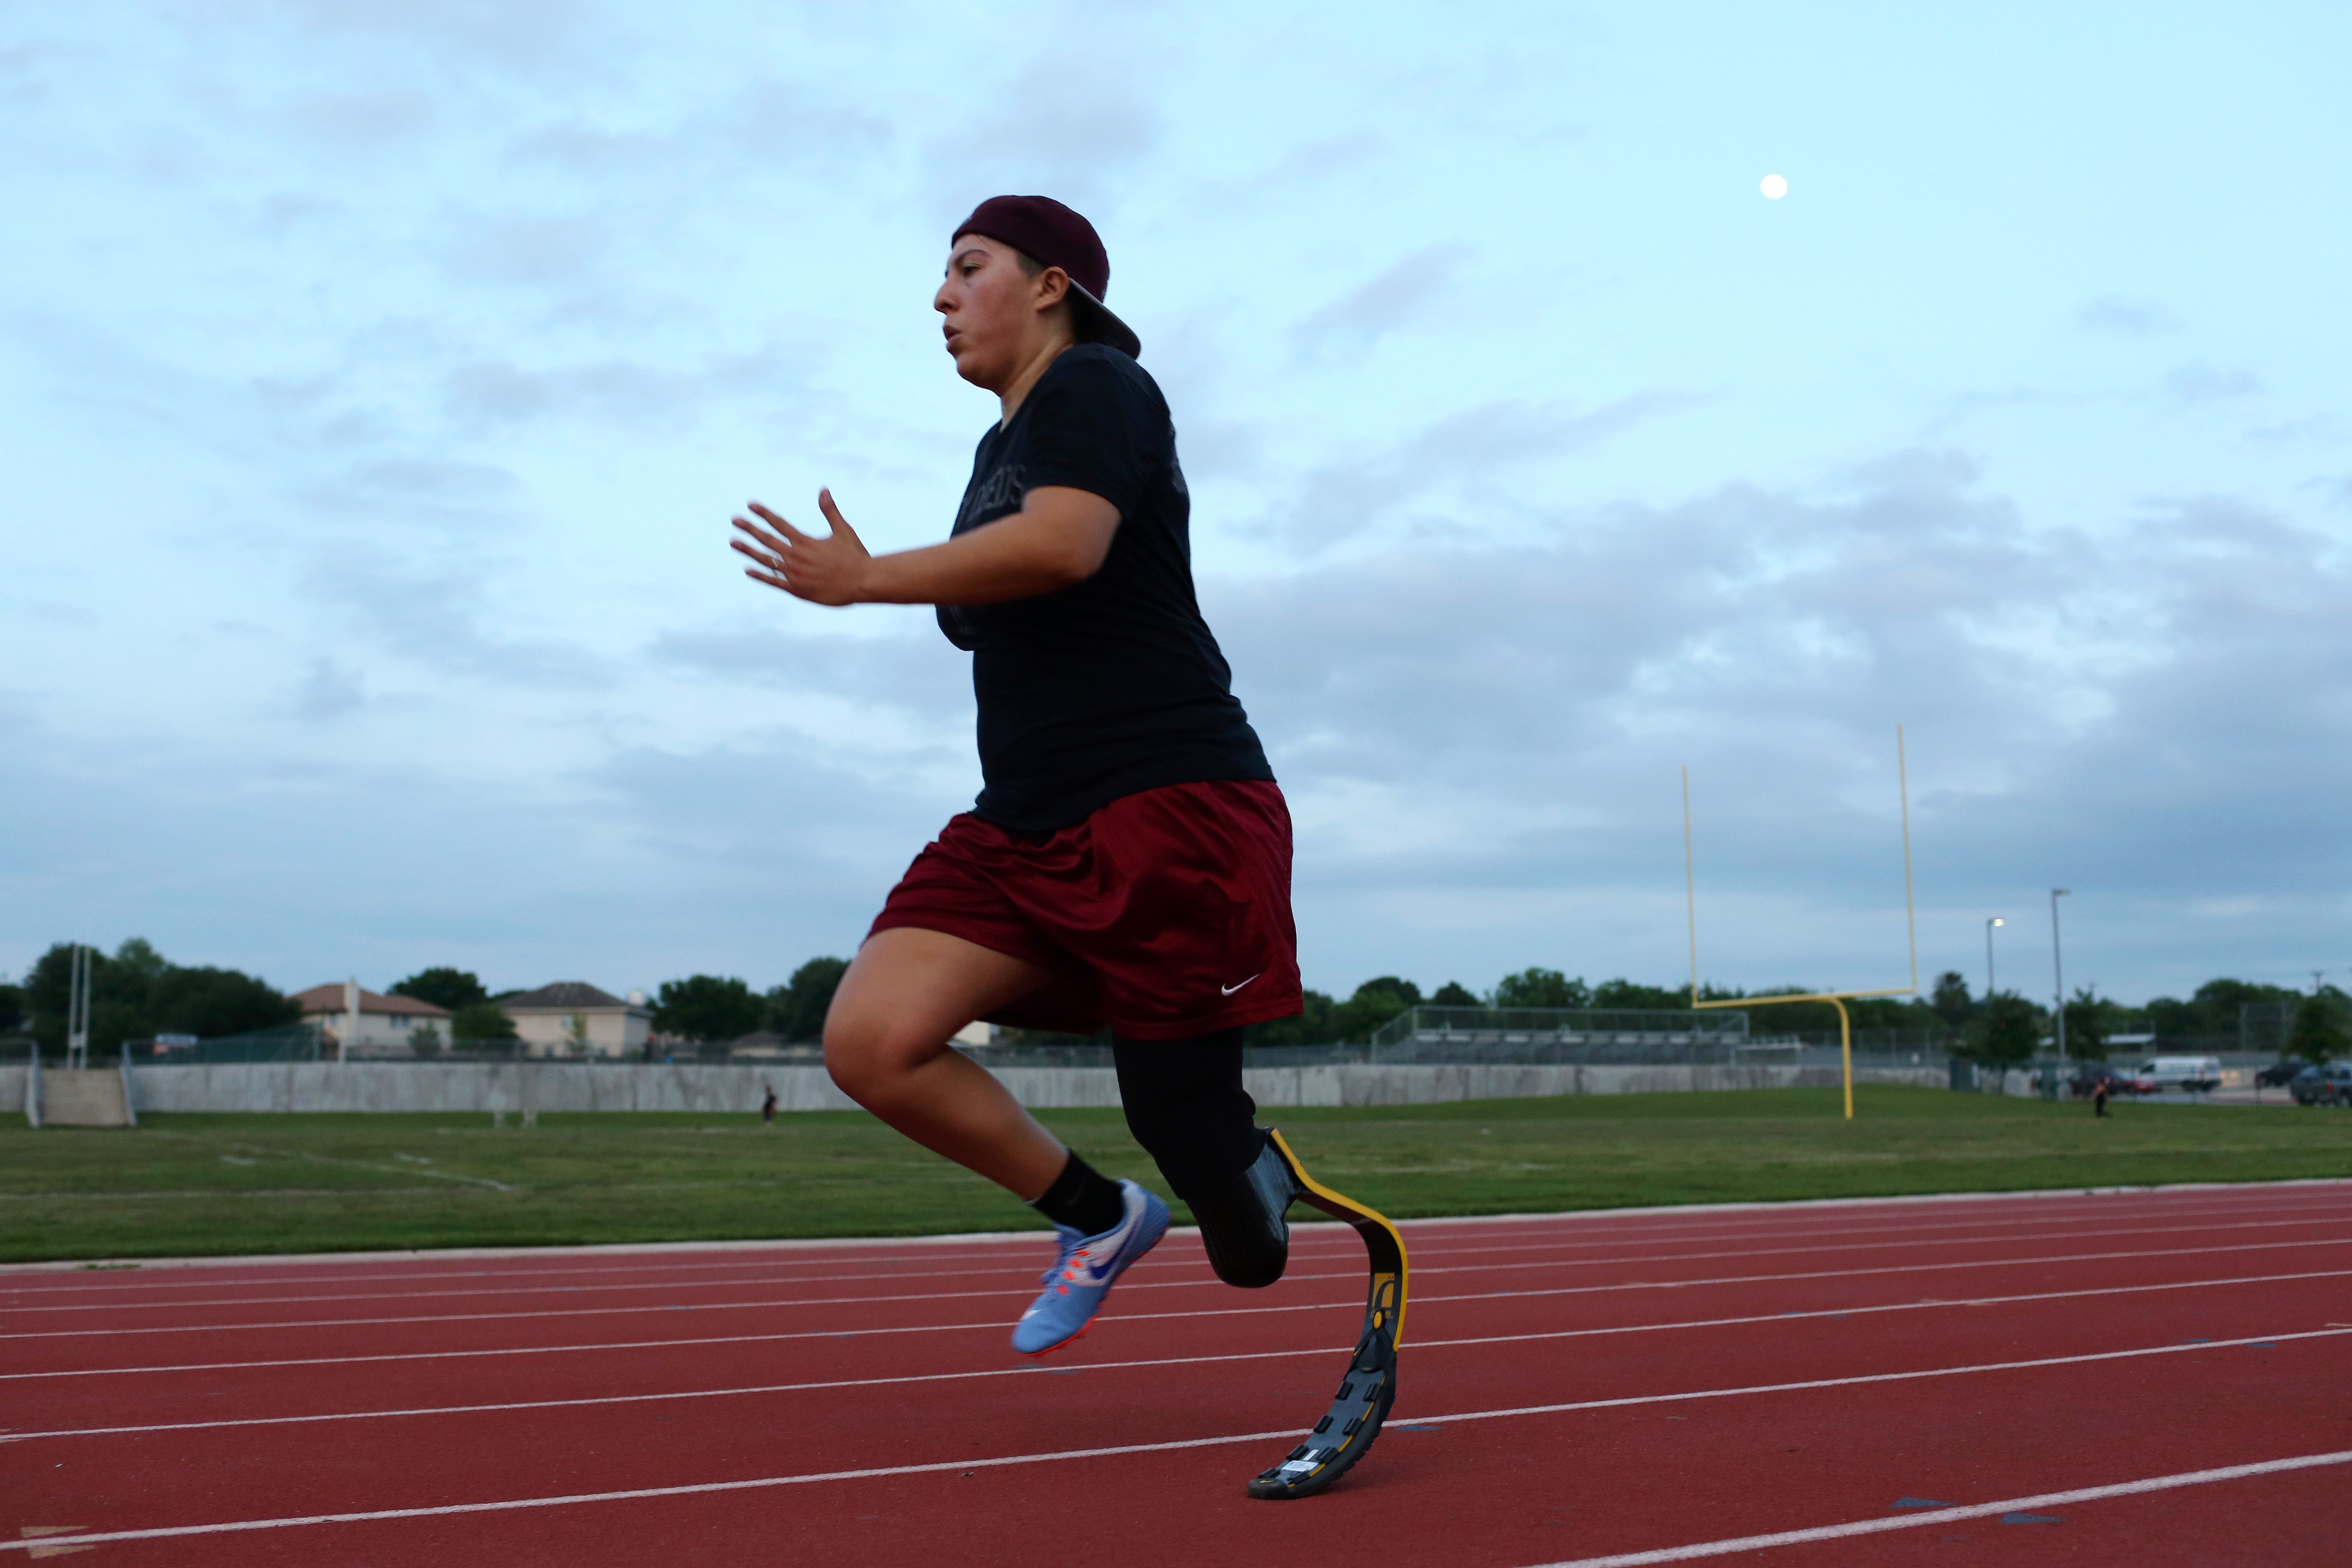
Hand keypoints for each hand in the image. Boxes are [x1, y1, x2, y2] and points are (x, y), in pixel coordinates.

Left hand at [731, 490, 869, 605]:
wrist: (862, 583)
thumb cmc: (855, 556)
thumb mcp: (843, 530)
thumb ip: (830, 511)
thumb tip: (823, 489)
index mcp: (805, 542)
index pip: (779, 524)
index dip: (764, 513)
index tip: (751, 505)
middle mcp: (796, 557)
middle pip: (767, 540)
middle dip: (749, 529)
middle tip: (735, 520)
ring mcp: (794, 574)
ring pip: (766, 560)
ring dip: (749, 550)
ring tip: (734, 542)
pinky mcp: (797, 590)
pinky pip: (774, 581)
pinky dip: (760, 575)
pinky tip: (747, 570)